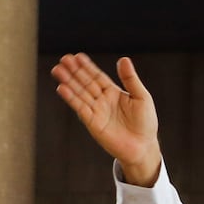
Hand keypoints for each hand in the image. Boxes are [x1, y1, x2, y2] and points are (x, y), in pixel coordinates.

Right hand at [51, 53, 160, 185]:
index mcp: (113, 93)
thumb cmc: (146, 123)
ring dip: (68, 82)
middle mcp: (102, 100)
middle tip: (64, 59)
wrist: (143, 146)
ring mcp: (96, 111)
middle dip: (74, 71)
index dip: (87, 67)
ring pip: (80, 93)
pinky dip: (71, 98)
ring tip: (57, 70)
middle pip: (85, 83)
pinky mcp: (93, 123)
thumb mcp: (142, 97)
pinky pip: (80, 108)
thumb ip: (130, 79)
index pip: (97, 76)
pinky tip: (62, 88)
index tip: (77, 56)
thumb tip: (124, 59)